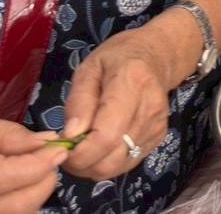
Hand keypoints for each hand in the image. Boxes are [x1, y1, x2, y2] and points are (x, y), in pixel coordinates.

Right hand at [0, 109, 66, 213]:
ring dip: (33, 197)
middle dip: (42, 182)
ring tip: (34, 173)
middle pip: (11, 206)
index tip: (60, 150)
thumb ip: (7, 134)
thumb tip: (47, 142)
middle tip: (51, 161)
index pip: (3, 177)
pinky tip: (18, 190)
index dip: (38, 165)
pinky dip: (16, 208)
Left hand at [62, 26, 179, 180]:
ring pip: (117, 166)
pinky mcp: (158, 137)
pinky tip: (100, 144)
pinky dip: (107, 162)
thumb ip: (78, 102)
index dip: (79, 153)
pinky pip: (126, 163)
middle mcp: (150, 108)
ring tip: (82, 146)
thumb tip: (70, 136)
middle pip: (111, 158)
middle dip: (81, 164)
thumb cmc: (117, 58)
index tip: (62, 147)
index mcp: (131, 83)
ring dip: (92, 165)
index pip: (106, 136)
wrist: (157, 55)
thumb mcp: (88, 69)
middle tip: (67, 149)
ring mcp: (157, 125)